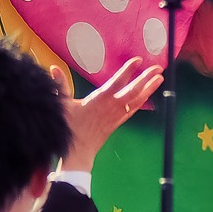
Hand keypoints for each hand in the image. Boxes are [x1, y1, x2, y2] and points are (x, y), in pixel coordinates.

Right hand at [51, 57, 162, 173]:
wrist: (78, 151)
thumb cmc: (70, 127)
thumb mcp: (63, 104)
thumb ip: (60, 85)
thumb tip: (53, 67)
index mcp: (100, 99)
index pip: (118, 81)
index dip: (129, 70)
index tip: (138, 60)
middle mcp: (112, 106)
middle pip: (134, 90)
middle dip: (146, 78)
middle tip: (158, 68)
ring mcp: (117, 115)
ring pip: (137, 100)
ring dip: (149, 89)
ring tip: (159, 79)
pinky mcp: (117, 123)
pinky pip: (133, 110)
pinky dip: (141, 102)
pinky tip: (146, 97)